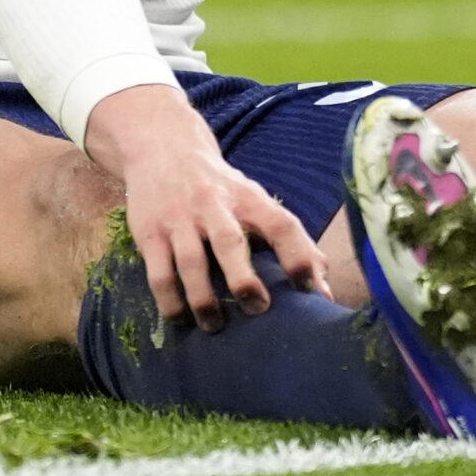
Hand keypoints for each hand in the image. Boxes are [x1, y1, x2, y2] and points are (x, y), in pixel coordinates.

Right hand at [83, 84, 330, 329]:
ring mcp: (179, 218)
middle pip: (230, 242)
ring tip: (215, 326)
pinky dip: (170, 301)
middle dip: (244, 279)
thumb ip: (291, 242)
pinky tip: (181, 319)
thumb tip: (325, 291)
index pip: (280, 223)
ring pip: (191, 262)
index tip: (309, 290)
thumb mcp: (255, 201)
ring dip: (203, 299)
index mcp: (249, 198)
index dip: (298, 255)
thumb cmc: (222, 188)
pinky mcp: (150, 232)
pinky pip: (158, 273)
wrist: (163, 148)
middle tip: (258, 309)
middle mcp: (214, 205)